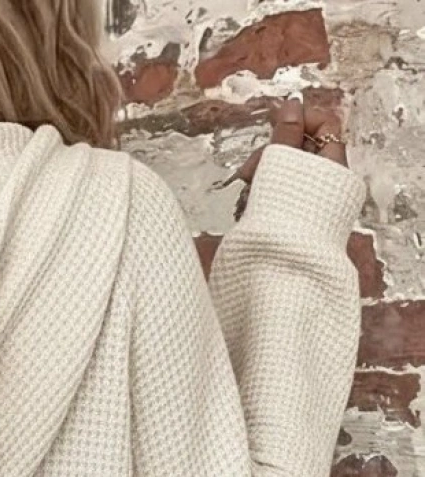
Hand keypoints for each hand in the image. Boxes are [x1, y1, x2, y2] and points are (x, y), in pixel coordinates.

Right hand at [215, 91, 349, 215]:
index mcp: (332, 166)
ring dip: (260, 179)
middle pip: (299, 150)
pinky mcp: (294, 220)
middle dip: (270, 155)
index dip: (299, 119)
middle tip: (248, 173)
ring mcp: (310, 203)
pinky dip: (262, 198)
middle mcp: (325, 183)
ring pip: (284, 175)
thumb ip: (286, 135)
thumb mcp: (282, 168)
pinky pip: (278, 197)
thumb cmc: (283, 219)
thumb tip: (292, 105)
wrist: (280, 269)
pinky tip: (248, 210)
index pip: (325, 124)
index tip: (274, 127)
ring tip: (246, 197)